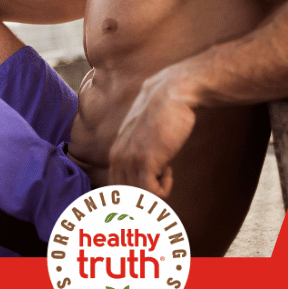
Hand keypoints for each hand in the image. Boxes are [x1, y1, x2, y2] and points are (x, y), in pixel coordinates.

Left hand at [108, 64, 197, 197]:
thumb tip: (145, 169)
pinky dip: (165, 188)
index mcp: (115, 152)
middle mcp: (118, 157)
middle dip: (144, 197)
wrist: (172, 92)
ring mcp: (130, 159)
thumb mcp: (143, 133)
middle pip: (125, 195)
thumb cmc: (164, 112)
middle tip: (161, 183)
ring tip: (166, 170)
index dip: (133, 194)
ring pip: (139, 195)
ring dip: (157, 189)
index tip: (151, 188)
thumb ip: (137, 149)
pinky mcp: (146, 160)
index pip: (115, 188)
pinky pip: (152, 192)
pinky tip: (170, 168)